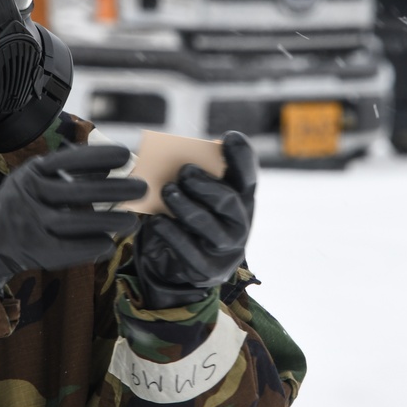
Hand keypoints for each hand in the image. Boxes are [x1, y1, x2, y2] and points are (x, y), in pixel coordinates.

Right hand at [0, 145, 146, 290]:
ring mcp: (30, 224)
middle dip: (113, 190)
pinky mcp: (34, 249)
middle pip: (76, 193)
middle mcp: (29, 196)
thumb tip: (109, 167)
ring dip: (107, 222)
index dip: (96, 157)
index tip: (124, 155)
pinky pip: (66, 249)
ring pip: (73, 222)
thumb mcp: (38, 178)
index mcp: (32, 173)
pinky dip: (89, 246)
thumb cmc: (23, 201)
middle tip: (142, 189)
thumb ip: (69, 171)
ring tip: (133, 220)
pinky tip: (109, 244)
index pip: (66, 160)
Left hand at [133, 131, 256, 308]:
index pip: (249, 176)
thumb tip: (172, 161)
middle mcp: (241, 223)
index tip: (230, 137)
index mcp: (241, 199)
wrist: (184, 264)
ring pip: (208, 225)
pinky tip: (157, 220)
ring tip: (167, 191)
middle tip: (184, 171)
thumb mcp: (198, 195)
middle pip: (229, 201)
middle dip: (205, 184)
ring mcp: (227, 248)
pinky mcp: (208, 270)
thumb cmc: (191, 216)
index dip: (242, 157)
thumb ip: (194, 178)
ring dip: (185, 205)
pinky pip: (189, 251)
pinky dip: (171, 233)